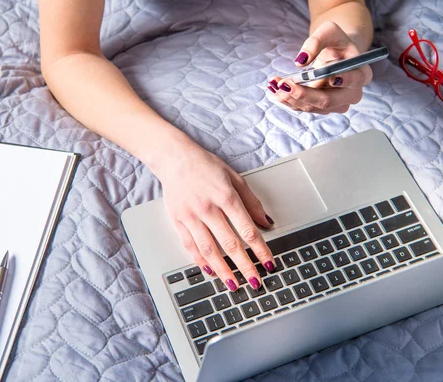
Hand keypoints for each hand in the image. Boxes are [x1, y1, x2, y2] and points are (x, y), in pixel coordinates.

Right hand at [154, 140, 274, 291]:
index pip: (247, 230)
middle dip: (245, 266)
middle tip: (255, 281)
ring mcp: (191, 216)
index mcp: (226, 197)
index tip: (268, 263)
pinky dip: (200, 261)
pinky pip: (190, 245)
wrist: (175, 158)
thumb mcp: (235, 178)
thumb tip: (266, 222)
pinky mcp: (178, 221)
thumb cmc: (206, 166)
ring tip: (233, 284)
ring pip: (209, 249)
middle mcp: (208, 208)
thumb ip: (251, 202)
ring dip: (223, 270)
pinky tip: (210, 271)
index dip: (260, 249)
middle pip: (230, 244)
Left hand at [268, 21, 372, 113]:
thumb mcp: (328, 31)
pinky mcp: (322, 107)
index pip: (355, 80)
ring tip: (274, 84)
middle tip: (283, 84)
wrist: (334, 53)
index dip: (343, 80)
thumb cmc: (335, 41)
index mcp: (361, 73)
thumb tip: (300, 61)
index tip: (330, 78)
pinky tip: (275, 89)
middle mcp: (352, 94)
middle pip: (328, 101)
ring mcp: (337, 104)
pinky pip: (304, 107)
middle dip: (303, 94)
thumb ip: (316, 41)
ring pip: (312, 107)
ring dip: (291, 97)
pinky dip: (288, 99)